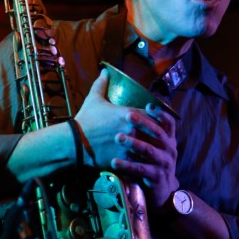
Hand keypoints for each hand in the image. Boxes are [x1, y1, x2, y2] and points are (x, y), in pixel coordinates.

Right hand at [75, 70, 178, 209]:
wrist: (74, 142)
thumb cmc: (85, 120)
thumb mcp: (94, 99)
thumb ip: (102, 84)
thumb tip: (105, 71)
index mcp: (130, 114)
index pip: (154, 114)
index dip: (158, 118)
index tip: (160, 121)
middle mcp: (134, 129)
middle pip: (156, 133)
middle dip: (160, 136)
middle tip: (164, 139)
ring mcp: (131, 146)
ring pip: (151, 150)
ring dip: (155, 151)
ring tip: (159, 155)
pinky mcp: (125, 160)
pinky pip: (141, 163)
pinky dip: (144, 164)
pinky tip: (147, 166)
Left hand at [110, 102, 178, 212]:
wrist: (161, 192)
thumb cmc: (152, 163)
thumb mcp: (154, 146)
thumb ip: (146, 130)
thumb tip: (129, 109)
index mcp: (169, 139)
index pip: (169, 122)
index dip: (161, 113)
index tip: (148, 105)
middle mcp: (170, 149)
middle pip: (158, 133)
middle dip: (143, 123)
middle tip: (128, 115)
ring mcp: (164, 164)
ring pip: (149, 151)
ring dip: (134, 143)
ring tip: (118, 138)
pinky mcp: (156, 177)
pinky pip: (141, 169)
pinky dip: (127, 165)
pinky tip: (114, 162)